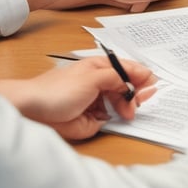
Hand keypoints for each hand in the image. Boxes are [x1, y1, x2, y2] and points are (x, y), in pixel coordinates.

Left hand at [0, 57, 156, 140]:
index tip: (153, 82)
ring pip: (122, 103)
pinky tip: (124, 117)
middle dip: (137, 92)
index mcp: (100, 67)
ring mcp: (97, 101)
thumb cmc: (56, 89)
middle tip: (143, 99)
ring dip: (130, 106)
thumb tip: (134, 82)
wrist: (33, 111)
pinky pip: (112, 119)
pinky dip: (120, 118)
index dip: (141, 74)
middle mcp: (101, 83)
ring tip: (131, 111)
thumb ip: (116, 78)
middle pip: (127, 86)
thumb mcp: (92, 78)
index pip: (127, 68)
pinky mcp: (93, 119)